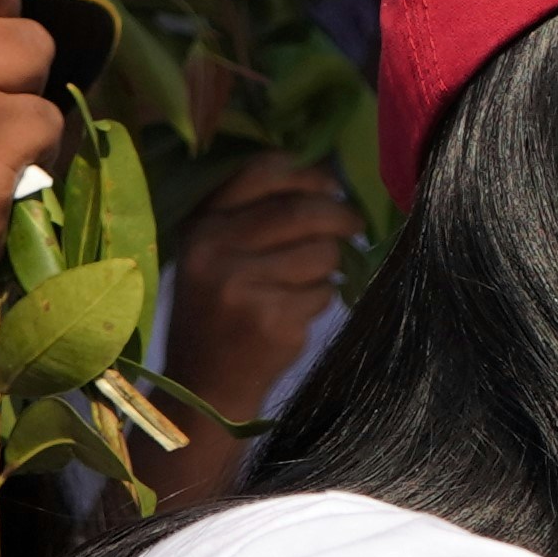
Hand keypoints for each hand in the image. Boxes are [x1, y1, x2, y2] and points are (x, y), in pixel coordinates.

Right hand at [165, 155, 355, 424]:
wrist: (205, 384)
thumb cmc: (217, 311)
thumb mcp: (212, 255)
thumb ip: (254, 215)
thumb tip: (328, 181)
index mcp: (201, 225)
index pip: (261, 172)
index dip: (307, 173)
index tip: (333, 185)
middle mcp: (216, 250)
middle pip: (301, 211)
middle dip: (340, 215)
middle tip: (356, 225)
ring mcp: (243, 286)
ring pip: (320, 252)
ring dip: (331, 263)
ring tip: (314, 276)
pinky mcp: (272, 319)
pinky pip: (322, 292)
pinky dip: (323, 297)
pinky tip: (300, 310)